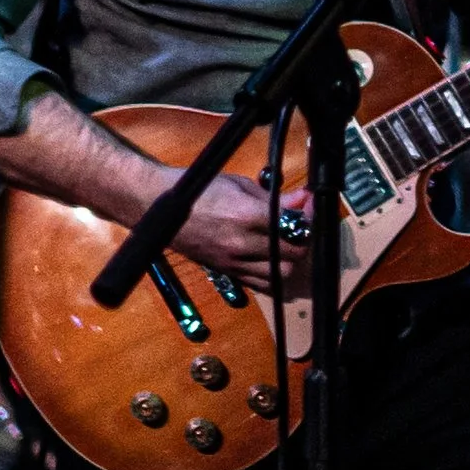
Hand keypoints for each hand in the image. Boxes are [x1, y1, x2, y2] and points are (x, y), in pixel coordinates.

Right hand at [169, 170, 315, 292]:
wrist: (159, 206)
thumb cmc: (200, 190)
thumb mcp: (239, 185)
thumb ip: (274, 198)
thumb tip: (302, 199)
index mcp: (247, 215)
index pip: (294, 225)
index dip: (309, 217)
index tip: (310, 207)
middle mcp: (242, 243)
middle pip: (293, 253)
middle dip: (303, 239)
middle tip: (302, 226)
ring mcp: (233, 262)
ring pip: (280, 274)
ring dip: (290, 259)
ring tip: (287, 243)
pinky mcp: (226, 272)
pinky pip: (260, 284)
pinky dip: (273, 275)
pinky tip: (272, 259)